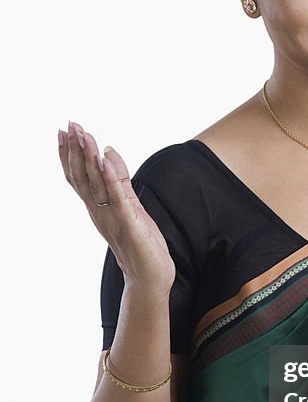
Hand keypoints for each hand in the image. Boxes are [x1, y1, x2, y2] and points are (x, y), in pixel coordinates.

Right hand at [58, 121, 175, 294]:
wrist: (150, 277)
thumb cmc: (141, 243)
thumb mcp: (130, 206)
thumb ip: (120, 181)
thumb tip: (108, 152)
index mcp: (98, 208)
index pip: (78, 178)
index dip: (69, 155)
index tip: (63, 130)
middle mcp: (100, 212)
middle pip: (82, 177)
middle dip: (75, 150)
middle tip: (69, 124)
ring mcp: (113, 218)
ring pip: (96, 184)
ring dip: (89, 158)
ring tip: (84, 135)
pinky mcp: (129, 224)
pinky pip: (118, 198)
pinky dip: (111, 178)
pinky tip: (105, 160)